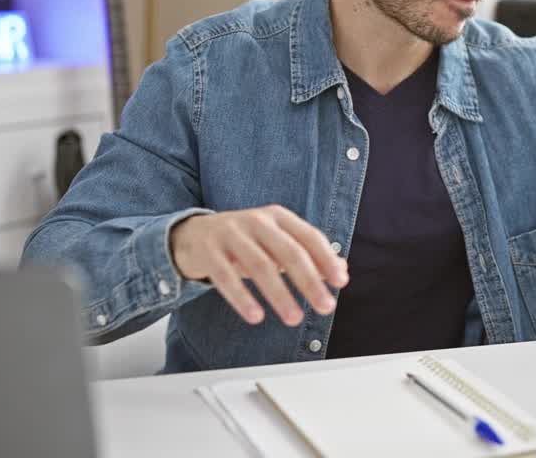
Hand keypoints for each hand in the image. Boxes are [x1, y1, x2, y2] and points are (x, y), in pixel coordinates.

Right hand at [170, 205, 348, 326]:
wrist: (193, 234)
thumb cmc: (244, 241)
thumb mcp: (276, 242)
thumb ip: (308, 255)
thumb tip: (343, 270)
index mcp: (278, 217)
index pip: (309, 236)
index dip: (327, 259)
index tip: (340, 282)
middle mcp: (256, 221)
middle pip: (289, 252)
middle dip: (310, 282)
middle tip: (326, 306)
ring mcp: (230, 234)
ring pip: (260, 266)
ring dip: (280, 295)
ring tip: (294, 318)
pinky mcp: (208, 251)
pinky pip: (226, 277)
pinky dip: (242, 298)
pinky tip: (256, 316)